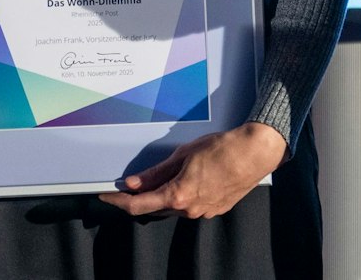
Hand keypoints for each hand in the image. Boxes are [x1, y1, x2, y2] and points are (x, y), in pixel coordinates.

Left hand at [97, 122, 286, 219]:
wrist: (254, 153)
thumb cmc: (221, 149)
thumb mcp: (182, 155)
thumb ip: (155, 173)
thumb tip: (132, 183)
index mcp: (178, 196)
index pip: (138, 206)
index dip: (118, 201)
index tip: (106, 195)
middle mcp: (189, 209)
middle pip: (156, 207)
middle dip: (142, 196)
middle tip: (132, 183)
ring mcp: (203, 212)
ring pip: (174, 207)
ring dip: (164, 195)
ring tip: (166, 174)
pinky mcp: (215, 209)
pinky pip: (191, 206)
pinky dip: (182, 195)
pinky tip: (188, 179)